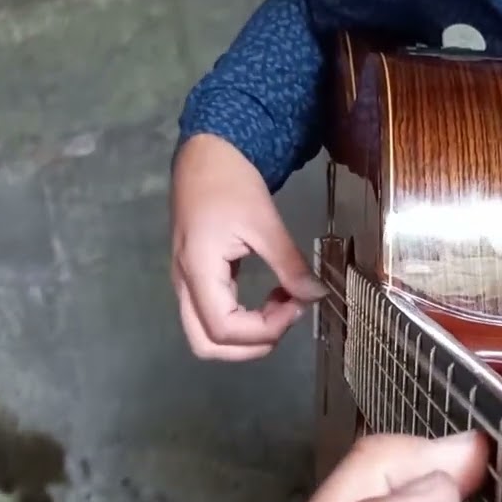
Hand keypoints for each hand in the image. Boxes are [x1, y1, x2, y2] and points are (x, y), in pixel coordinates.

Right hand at [171, 134, 326, 360]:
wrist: (205, 155)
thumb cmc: (231, 183)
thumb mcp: (265, 222)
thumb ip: (289, 264)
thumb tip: (316, 296)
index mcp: (199, 271)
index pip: (223, 329)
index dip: (265, 329)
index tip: (296, 305)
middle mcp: (185, 284)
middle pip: (207, 344)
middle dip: (252, 346)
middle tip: (288, 317)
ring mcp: (187, 283)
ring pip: (208, 336)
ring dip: (248, 336)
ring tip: (282, 306)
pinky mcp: (197, 278)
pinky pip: (213, 316)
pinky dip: (244, 321)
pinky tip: (271, 297)